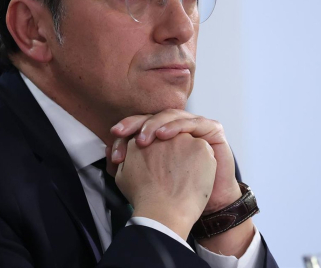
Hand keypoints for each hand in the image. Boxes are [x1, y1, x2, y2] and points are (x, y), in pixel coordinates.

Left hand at [109, 110, 241, 213]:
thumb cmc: (179, 193)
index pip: (142, 124)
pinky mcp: (212, 129)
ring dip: (154, 124)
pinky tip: (163, 135)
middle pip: (154, 116)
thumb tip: (107, 151)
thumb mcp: (148, 178)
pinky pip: (193, 122)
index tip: (114, 145)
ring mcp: (195, 125)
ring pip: (171, 115)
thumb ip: (128, 165)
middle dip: (136, 124)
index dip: (126, 130)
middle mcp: (178, 125)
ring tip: (143, 138)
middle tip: (122, 134)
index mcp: (163, 133)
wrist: (208, 205)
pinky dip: (176, 126)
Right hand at [115, 133, 215, 238]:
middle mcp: (161, 134)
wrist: (164, 212)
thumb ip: (125, 158)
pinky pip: (203, 152)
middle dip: (171, 153)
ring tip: (182, 178)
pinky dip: (201, 164)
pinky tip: (195, 179)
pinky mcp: (200, 146)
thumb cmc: (144, 199)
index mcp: (140, 140)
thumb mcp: (122, 176)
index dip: (156, 154)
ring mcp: (182, 138)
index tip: (159, 167)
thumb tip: (122, 151)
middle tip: (171, 175)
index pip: (150, 137)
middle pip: (168, 137)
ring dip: (186, 156)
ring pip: (187, 143)